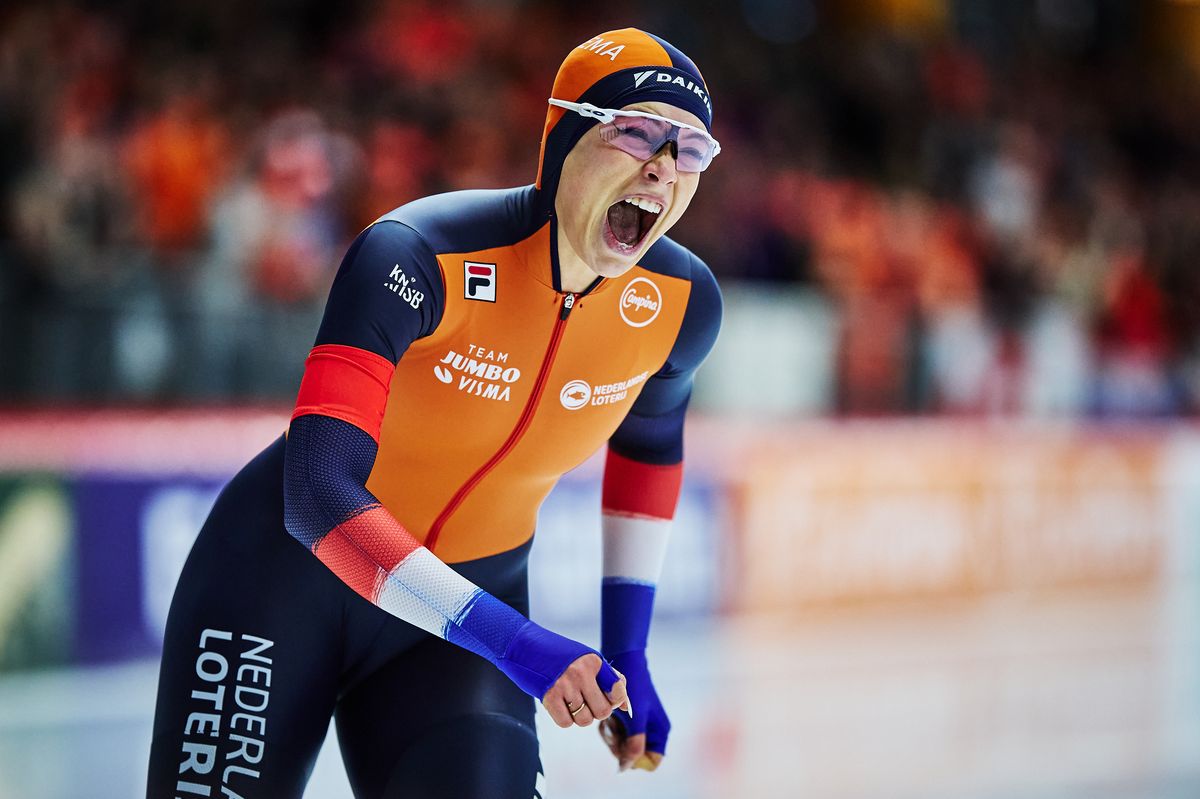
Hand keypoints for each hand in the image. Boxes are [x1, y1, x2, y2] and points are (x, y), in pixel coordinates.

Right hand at [541, 653, 630, 728]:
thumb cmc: (560, 656)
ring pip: (585, 720)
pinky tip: (559, 704)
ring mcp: (564, 685)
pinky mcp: (549, 697)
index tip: (607, 698)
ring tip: (571, 701)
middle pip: (603, 712)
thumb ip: (609, 679)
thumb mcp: (587, 659)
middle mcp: (581, 673)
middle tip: (586, 701)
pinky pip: (566, 723)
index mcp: (594, 661)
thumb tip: (626, 707)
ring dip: (580, 716)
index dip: (615, 701)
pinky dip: (564, 718)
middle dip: (596, 711)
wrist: (525, 646)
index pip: (618, 692)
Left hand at [598, 650, 668, 770]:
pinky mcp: (628, 718)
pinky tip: (608, 714)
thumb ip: (634, 743)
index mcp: (660, 731)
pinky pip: (616, 733)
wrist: (625, 660)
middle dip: (620, 744)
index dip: (635, 759)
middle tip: (611, 728)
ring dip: (613, 735)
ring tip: (610, 718)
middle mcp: (652, 730)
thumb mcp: (635, 718)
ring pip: (622, 745)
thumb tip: (627, 766)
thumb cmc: (634, 688)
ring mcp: (639, 725)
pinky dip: (610, 727)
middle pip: (634, 755)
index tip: (622, 745)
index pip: (651, 761)